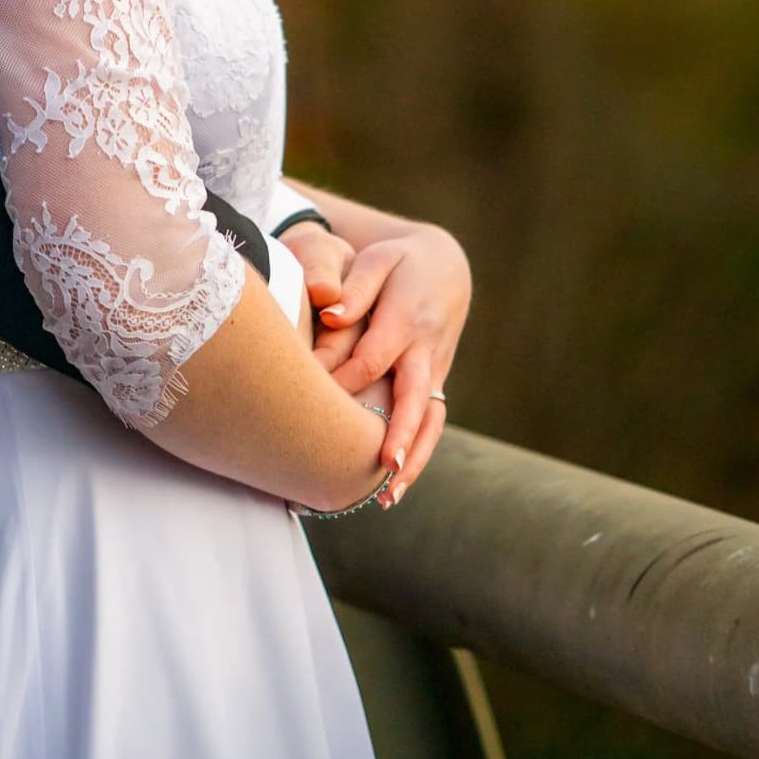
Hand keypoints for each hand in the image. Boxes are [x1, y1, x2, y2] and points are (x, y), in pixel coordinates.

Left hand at [283, 219, 469, 496]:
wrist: (446, 266)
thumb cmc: (399, 263)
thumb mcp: (379, 260)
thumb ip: (356, 288)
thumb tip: (331, 315)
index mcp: (407, 318)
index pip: (373, 357)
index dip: (343, 379)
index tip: (312, 396)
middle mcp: (426, 350)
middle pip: (413, 398)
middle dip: (400, 434)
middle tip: (383, 468)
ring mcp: (436, 371)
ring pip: (430, 421)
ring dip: (413, 459)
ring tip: (388, 498)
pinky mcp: (436, 383)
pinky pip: (431, 424)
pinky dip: (419, 455)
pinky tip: (396, 486)